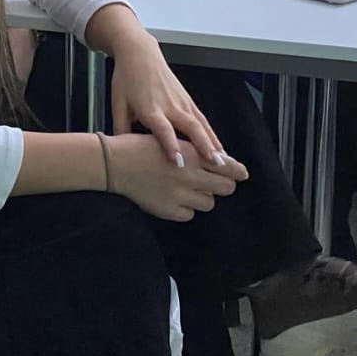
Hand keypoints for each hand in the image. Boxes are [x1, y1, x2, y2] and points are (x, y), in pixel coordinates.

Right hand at [106, 133, 248, 221]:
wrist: (115, 163)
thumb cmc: (139, 146)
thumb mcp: (171, 140)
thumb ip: (193, 151)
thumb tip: (214, 160)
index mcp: (192, 155)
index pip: (227, 167)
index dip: (237, 171)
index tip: (242, 174)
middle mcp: (191, 176)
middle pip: (225, 188)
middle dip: (223, 185)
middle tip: (217, 183)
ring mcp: (181, 195)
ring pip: (209, 203)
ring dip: (204, 197)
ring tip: (191, 190)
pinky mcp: (169, 210)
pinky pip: (189, 215)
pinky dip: (185, 208)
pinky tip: (176, 199)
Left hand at [109, 34, 226, 165]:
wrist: (139, 53)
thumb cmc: (127, 78)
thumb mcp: (117, 104)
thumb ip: (121, 130)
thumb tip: (121, 154)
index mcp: (149, 108)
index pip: (162, 129)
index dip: (171, 145)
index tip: (178, 162)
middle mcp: (169, 105)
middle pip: (190, 126)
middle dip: (203, 145)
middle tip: (214, 163)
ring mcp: (181, 102)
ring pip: (201, 124)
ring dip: (213, 143)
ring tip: (224, 162)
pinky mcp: (188, 100)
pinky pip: (203, 120)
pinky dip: (212, 135)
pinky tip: (220, 149)